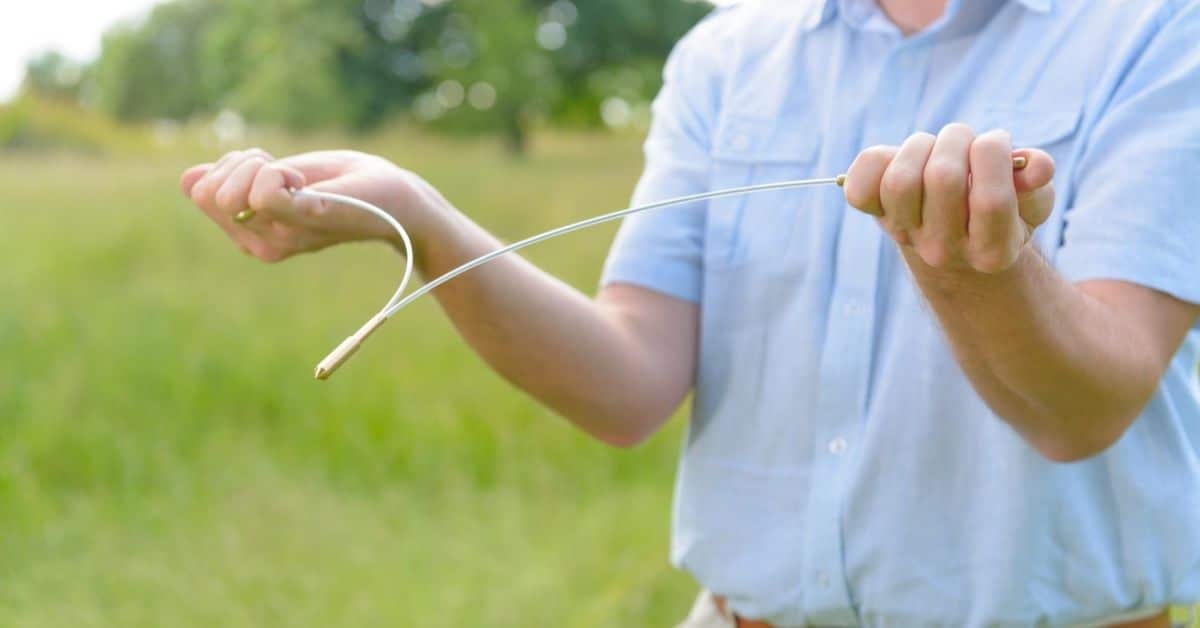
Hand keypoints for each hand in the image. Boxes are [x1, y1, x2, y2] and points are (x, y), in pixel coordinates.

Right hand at [180, 149, 444, 261]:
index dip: (228, 165)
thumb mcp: (281, 175)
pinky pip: (265, 195)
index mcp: (251, 232)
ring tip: (299, 176)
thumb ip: (238, 180)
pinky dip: (277, 173)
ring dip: (260, 164)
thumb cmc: (344, 184)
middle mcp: (261, 243)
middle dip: (239, 163)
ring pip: (230, 192)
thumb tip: (189, 179)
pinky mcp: (310, 220)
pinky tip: (305, 181)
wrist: (398, 198)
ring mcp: (283, 238)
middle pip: (208, 192)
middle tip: (284, 169)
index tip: (268, 166)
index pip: (200, 190)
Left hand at [842, 123, 1055, 273]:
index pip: (991, 199)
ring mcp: (906, 235)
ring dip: (921, 145)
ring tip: (937, 148)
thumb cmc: (1000, 208)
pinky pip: (860, 186)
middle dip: (958, 140)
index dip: (994, 153)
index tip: (996, 142)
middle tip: (966, 141)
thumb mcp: (1030, 199)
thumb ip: (1037, 182)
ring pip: (901, 179)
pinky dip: (876, 161)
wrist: (955, 237)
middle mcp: (943, 251)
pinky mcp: (876, 216)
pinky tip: (901, 160)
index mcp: (992, 252)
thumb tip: (1038, 167)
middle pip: (943, 178)